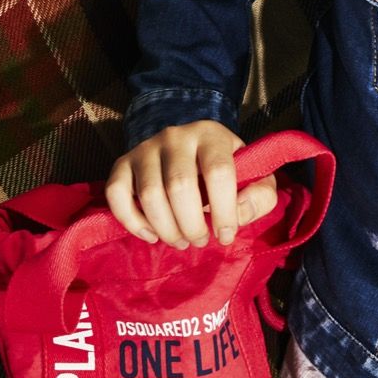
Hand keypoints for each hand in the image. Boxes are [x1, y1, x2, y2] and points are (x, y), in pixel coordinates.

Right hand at [104, 120, 276, 249]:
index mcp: (212, 135)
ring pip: (149, 194)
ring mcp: (146, 148)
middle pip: (179, 185)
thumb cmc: (223, 168)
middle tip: (199, 241)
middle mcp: (176, 136)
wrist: (189, 147)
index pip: (218, 171)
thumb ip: (260, 195)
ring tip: (180, 241)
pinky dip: (132, 221)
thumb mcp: (253, 175)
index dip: (223, 210)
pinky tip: (152, 235)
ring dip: (166, 228)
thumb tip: (240, 213)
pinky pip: (117, 194)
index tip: (225, 235)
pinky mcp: (123, 163)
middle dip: (191, 224)